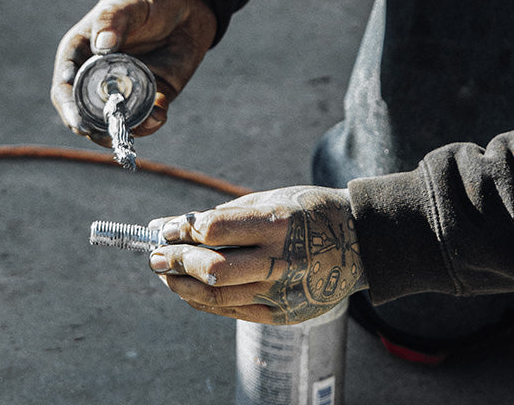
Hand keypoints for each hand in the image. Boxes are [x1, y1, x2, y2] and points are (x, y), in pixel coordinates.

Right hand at [51, 0, 216, 140]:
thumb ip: (113, 20)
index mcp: (81, 53)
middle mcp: (99, 76)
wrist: (189, 0)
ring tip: (136, 128)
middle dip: (94, 127)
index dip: (68, 106)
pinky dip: (151, 123)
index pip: (65, 86)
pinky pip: (147, 117)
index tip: (78, 121)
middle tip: (108, 131)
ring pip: (115, 121)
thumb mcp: (128, 3)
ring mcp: (126, 88)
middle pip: (86, 113)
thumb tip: (102, 45)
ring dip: (124, 129)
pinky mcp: (152, 94)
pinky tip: (159, 115)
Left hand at [146, 186, 367, 323]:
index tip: (163, 229)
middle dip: (175, 261)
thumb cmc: (309, 211)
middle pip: (212, 267)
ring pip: (217, 295)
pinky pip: (232, 311)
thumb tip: (170, 224)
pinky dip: (204, 301)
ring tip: (165, 273)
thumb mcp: (272, 199)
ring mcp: (282, 292)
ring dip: (182, 284)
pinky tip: (190, 288)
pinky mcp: (282, 315)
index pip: (216, 230)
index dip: (182, 230)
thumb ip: (223, 215)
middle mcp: (281, 259)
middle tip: (154, 254)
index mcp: (279, 222)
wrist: (359, 242)